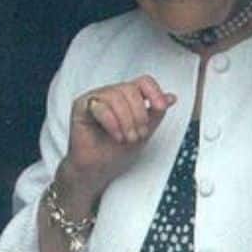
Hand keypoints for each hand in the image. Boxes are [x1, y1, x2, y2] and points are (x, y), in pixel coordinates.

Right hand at [59, 75, 176, 205]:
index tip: (160, 108)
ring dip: (125, 120)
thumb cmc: (116, 151)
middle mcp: (111, 95)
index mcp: (127, 98)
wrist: (97, 169)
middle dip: (138, 114)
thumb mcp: (144, 132)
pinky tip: (115, 136)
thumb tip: (170, 97)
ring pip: (114, 95)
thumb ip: (156, 114)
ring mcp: (95, 99)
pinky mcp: (81, 106)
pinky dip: (111, 122)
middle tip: (138, 135)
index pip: (143, 82)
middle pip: (130, 88)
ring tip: (126, 138)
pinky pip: (99, 106)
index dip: (154, 92)